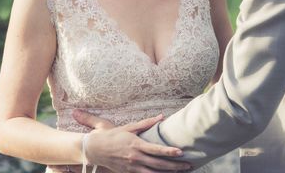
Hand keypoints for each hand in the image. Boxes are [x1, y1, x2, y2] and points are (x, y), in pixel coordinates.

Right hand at [73, 110, 191, 171]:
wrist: (96, 149)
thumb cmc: (113, 136)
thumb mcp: (129, 127)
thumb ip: (145, 123)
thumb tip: (161, 117)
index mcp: (136, 144)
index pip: (156, 150)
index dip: (169, 152)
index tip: (180, 152)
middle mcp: (135, 157)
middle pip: (159, 164)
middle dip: (175, 166)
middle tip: (189, 165)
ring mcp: (133, 167)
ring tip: (182, 172)